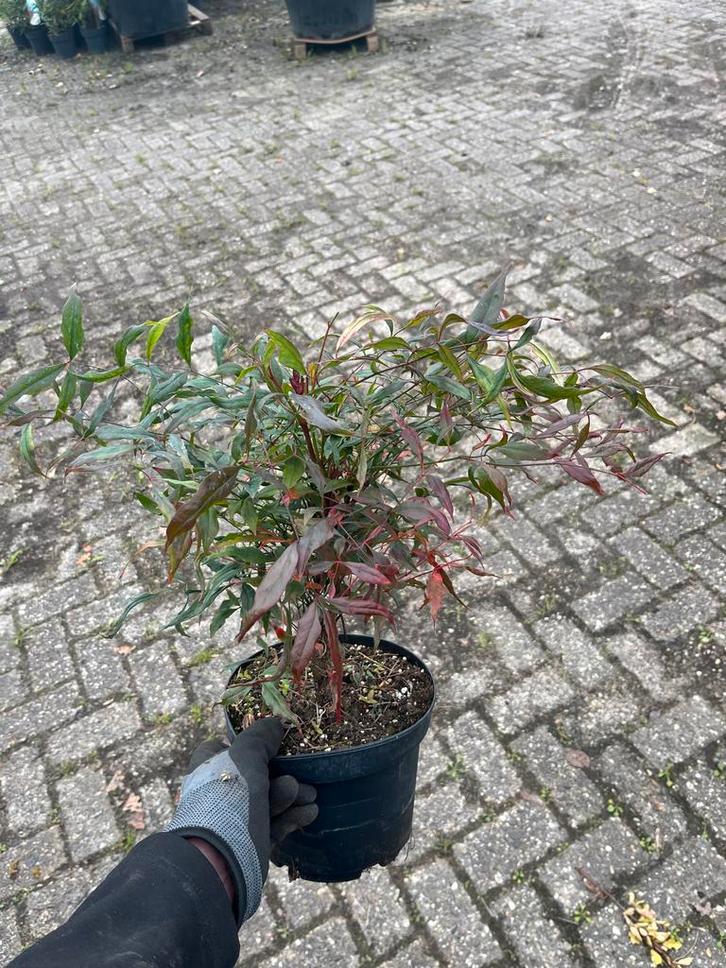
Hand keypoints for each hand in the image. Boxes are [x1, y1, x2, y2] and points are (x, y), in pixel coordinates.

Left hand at [166, 718, 316, 924]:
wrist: (222, 861)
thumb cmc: (229, 799)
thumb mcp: (245, 758)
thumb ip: (261, 737)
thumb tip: (275, 723)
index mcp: (210, 768)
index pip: (230, 747)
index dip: (254, 743)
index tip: (279, 741)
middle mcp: (221, 792)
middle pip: (258, 774)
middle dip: (285, 772)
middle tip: (305, 775)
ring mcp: (237, 819)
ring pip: (270, 799)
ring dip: (294, 795)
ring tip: (311, 796)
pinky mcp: (252, 843)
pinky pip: (276, 824)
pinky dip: (293, 817)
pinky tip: (310, 812)